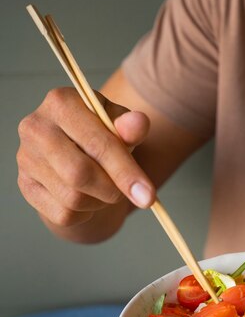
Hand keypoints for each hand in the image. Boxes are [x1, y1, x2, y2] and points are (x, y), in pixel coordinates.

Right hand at [17, 87, 154, 230]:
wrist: (76, 154)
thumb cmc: (101, 136)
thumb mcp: (120, 126)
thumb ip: (131, 127)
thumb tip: (138, 123)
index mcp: (61, 102)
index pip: (98, 143)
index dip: (126, 172)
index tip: (148, 196)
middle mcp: (36, 127)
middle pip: (80, 173)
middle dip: (112, 190)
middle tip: (128, 194)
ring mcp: (26, 158)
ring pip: (72, 198)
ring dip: (99, 201)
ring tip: (105, 188)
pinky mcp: (25, 186)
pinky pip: (63, 214)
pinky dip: (84, 213)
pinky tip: (86, 197)